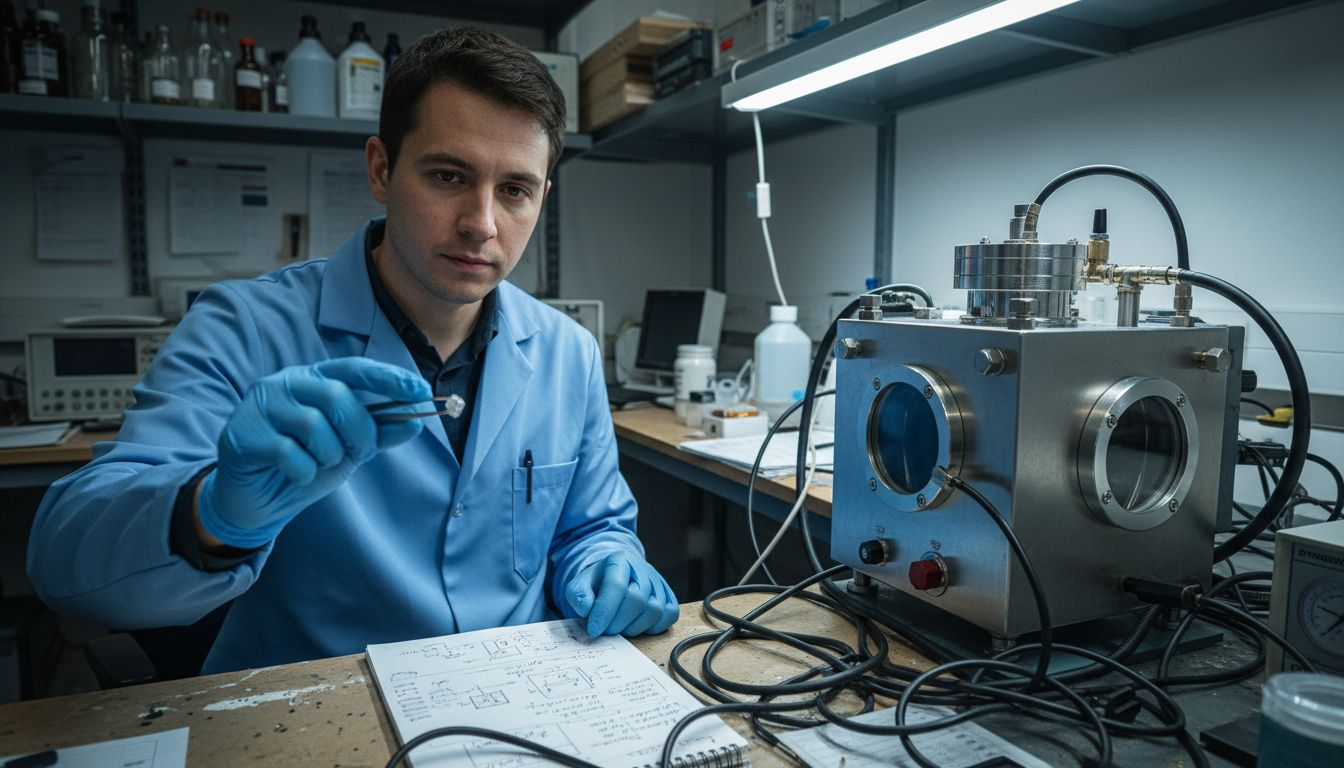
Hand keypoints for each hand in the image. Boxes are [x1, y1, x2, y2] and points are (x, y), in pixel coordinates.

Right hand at [197, 357, 431, 547]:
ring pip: (313, 425)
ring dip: (328, 455)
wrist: (255, 499)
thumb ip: (377, 434)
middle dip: (358, 431)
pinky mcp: (243, 433)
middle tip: (356, 454)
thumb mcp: (348, 450)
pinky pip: (287, 452)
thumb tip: (415, 421)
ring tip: (318, 464)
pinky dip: (303, 472)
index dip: (389, 378)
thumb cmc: (304, 464)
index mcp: (315, 378)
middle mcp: (287, 382)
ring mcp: (261, 404)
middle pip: (336, 396)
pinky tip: (296, 475)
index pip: (355, 368)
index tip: (420, 392)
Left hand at [565, 553, 678, 636]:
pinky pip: (670, 615)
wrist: (617, 577)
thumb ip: (578, 594)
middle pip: (637, 600)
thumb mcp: (580, 584)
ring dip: (634, 628)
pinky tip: (637, 626)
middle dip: (618, 622)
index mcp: (619, 560)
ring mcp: (659, 583)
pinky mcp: (670, 596)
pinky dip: (654, 627)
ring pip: (655, 610)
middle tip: (606, 631)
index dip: (605, 611)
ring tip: (620, 628)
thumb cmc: (598, 584)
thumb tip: (586, 608)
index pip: (616, 586)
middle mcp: (643, 569)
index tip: (594, 630)